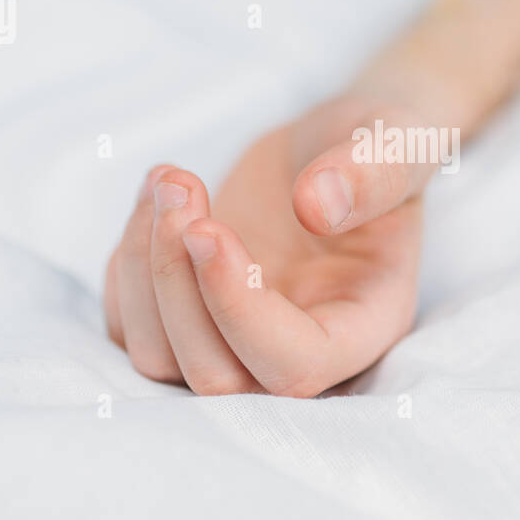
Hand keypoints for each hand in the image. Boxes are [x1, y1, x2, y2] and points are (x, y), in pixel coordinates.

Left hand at [103, 99, 434, 396]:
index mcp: (361, 327)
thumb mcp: (395, 142)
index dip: (240, 310)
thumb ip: (375, 170)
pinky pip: (128, 329)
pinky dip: (125, 267)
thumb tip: (316, 206)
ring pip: (159, 360)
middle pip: (216, 378)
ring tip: (169, 180)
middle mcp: (296, 351)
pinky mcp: (187, 318)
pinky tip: (153, 196)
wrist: (336, 144)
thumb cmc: (378, 147)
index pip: (295, 366)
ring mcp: (235, 341)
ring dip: (144, 271)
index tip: (208, 228)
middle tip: (179, 189)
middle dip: (178, 285)